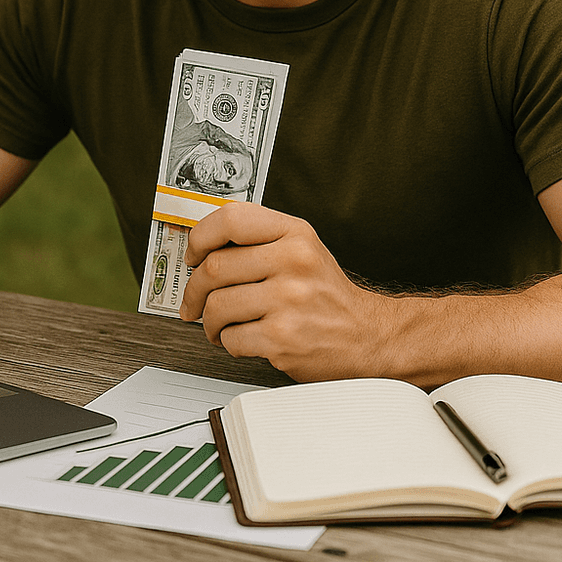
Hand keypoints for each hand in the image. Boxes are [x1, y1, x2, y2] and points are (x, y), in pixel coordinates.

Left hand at [179, 202, 387, 380]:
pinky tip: (243, 338)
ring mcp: (288, 301)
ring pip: (217, 306)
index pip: (230, 219)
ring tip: (219, 324)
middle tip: (195, 301)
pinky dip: (229, 342)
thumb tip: (203, 248)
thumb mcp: (303, 250)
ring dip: (209, 321)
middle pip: (214, 267)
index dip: (200, 237)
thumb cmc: (328, 295)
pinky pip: (231, 337)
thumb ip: (259, 241)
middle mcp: (293, 262)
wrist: (369, 336)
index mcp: (295, 234)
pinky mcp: (282, 338)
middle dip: (195, 290)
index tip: (192, 254)